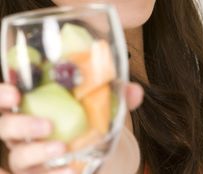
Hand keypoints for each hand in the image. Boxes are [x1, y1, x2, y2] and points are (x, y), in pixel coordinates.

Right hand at [0, 82, 143, 173]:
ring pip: (17, 155)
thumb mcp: (101, 104)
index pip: (5, 95)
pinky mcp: (35, 172)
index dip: (2, 95)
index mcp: (33, 101)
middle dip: (17, 124)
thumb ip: (116, 96)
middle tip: (45, 124)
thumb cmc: (87, 117)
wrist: (93, 148)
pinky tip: (70, 172)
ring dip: (37, 153)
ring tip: (62, 149)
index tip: (15, 94)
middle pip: (4, 125)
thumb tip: (135, 91)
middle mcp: (22, 126)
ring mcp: (27, 152)